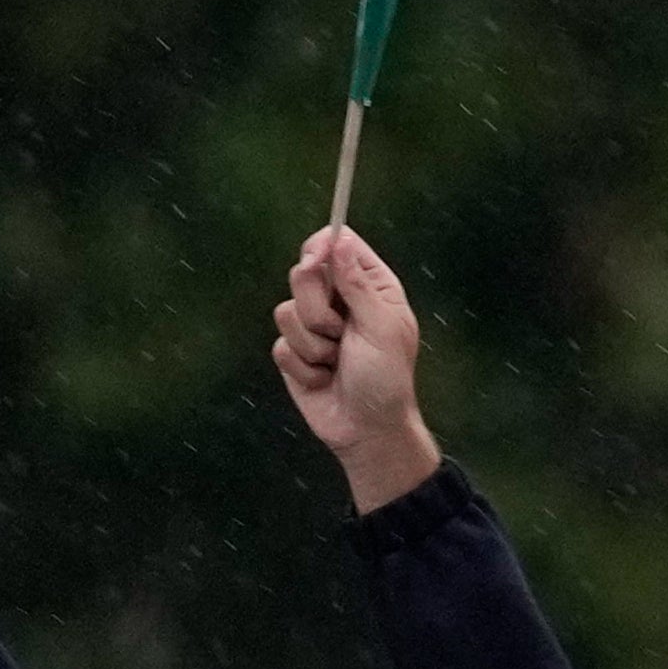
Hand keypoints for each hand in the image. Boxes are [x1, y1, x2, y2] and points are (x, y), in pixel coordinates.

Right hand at [272, 230, 441, 511]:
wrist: (366, 429)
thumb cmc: (386, 377)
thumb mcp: (380, 326)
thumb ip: (356, 283)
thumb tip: (339, 239)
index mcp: (371, 287)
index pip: (339, 245)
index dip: (322, 247)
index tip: (316, 260)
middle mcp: (340, 300)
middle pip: (304, 273)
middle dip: (317, 307)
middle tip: (338, 330)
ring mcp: (314, 326)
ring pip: (286, 310)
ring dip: (313, 344)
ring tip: (336, 361)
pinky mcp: (294, 352)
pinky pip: (281, 344)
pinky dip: (303, 366)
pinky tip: (323, 378)